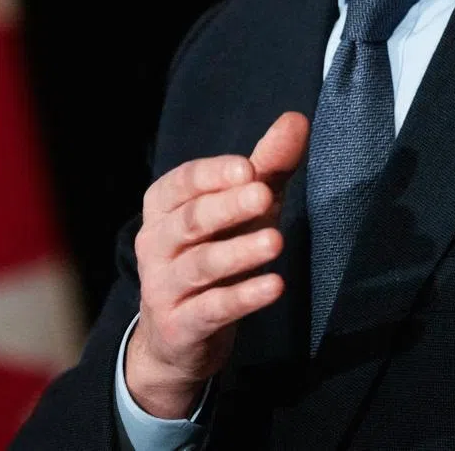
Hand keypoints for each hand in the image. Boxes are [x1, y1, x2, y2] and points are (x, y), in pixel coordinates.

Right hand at [124, 111, 309, 417]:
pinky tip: (274, 286)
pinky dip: (243, 297)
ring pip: (201, 264)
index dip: (214, 174)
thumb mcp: (241, 206)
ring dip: (239, 252)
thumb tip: (298, 119)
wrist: (178, 336)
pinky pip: (211, 309)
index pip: (183, 182)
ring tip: (276, 242)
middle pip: (191, 220)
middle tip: (264, 196)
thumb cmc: (214, 249)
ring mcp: (163, 286)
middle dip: (228, 206)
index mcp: (164, 205)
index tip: (250, 168)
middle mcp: (156, 242)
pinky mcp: (178, 326)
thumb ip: (268, 165)